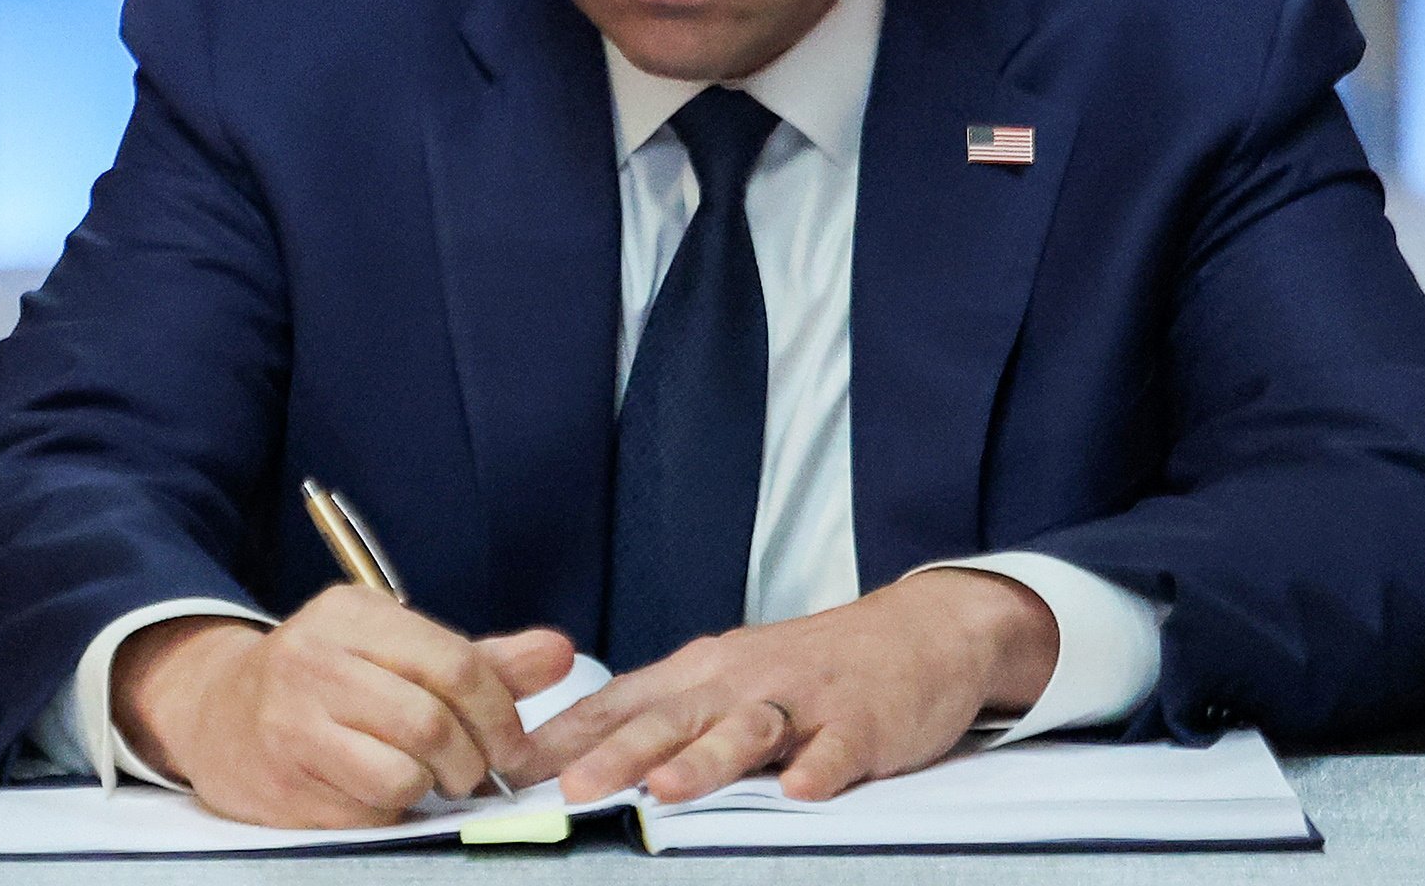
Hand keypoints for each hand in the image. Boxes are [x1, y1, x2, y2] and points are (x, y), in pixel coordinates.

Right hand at [111, 587, 575, 827]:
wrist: (218, 712)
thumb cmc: (330, 679)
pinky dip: (393, 811)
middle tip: (474, 769)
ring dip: (433, 787)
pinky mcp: (281, 784)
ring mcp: (291, 723)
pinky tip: (382, 792)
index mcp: (351, 613)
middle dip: (471, 759)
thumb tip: (560, 653)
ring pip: (402, 772)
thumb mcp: (398, 649)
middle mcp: (315, 660)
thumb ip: (482, 657)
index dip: (500, 711)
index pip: (455, 661)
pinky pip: (367, 811)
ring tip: (428, 778)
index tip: (512, 741)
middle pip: (433, 722)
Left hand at [525, 569, 1057, 804]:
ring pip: (746, 731)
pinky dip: (818, 767)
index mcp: (701, 675)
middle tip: (572, 789)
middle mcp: (742, 682)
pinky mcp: (861, 724)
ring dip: (705, 761)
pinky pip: (837, 749)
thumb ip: (656, 718)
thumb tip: (561, 762)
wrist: (918, 633)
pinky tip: (799, 790)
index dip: (564, 738)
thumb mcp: (724, 680)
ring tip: (666, 791)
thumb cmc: (806, 670)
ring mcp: (803, 702)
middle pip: (671, 718)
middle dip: (618, 754)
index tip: (507, 768)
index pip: (619, 704)